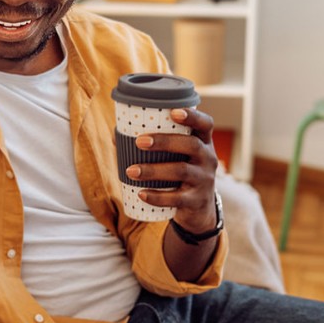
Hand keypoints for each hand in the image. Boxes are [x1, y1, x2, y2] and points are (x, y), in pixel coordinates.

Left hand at [125, 108, 218, 232]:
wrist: (199, 210)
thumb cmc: (181, 174)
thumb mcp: (178, 158)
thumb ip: (155, 146)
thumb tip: (115, 136)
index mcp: (203, 143)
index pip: (205, 124)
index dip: (192, 116)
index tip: (173, 112)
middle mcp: (208, 159)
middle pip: (191, 145)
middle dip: (165, 141)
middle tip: (139, 142)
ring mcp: (204, 180)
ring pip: (181, 171)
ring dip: (153, 170)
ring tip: (131, 171)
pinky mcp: (197, 201)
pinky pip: (177, 198)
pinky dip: (157, 197)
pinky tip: (141, 193)